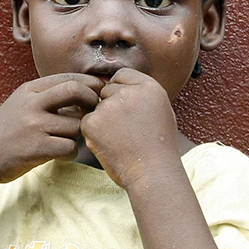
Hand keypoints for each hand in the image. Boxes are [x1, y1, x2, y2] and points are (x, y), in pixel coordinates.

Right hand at [0, 73, 102, 183]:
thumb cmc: (5, 132)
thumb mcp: (19, 104)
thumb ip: (45, 95)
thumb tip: (82, 89)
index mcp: (29, 90)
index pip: (68, 78)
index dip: (90, 84)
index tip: (99, 92)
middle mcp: (32, 104)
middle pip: (76, 91)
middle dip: (92, 100)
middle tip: (95, 111)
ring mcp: (34, 126)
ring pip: (76, 125)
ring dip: (77, 135)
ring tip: (66, 140)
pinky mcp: (37, 148)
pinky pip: (70, 147)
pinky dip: (70, 152)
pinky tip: (61, 154)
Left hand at [79, 68, 180, 189]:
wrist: (153, 172)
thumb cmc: (159, 147)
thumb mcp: (161, 111)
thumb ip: (140, 95)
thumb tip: (117, 87)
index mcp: (149, 87)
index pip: (122, 76)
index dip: (121, 91)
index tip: (127, 109)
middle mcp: (128, 92)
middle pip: (107, 90)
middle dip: (110, 106)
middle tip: (124, 129)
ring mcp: (109, 106)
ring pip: (96, 107)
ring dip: (102, 120)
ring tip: (120, 140)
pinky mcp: (92, 122)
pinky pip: (87, 122)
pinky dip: (94, 134)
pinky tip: (110, 145)